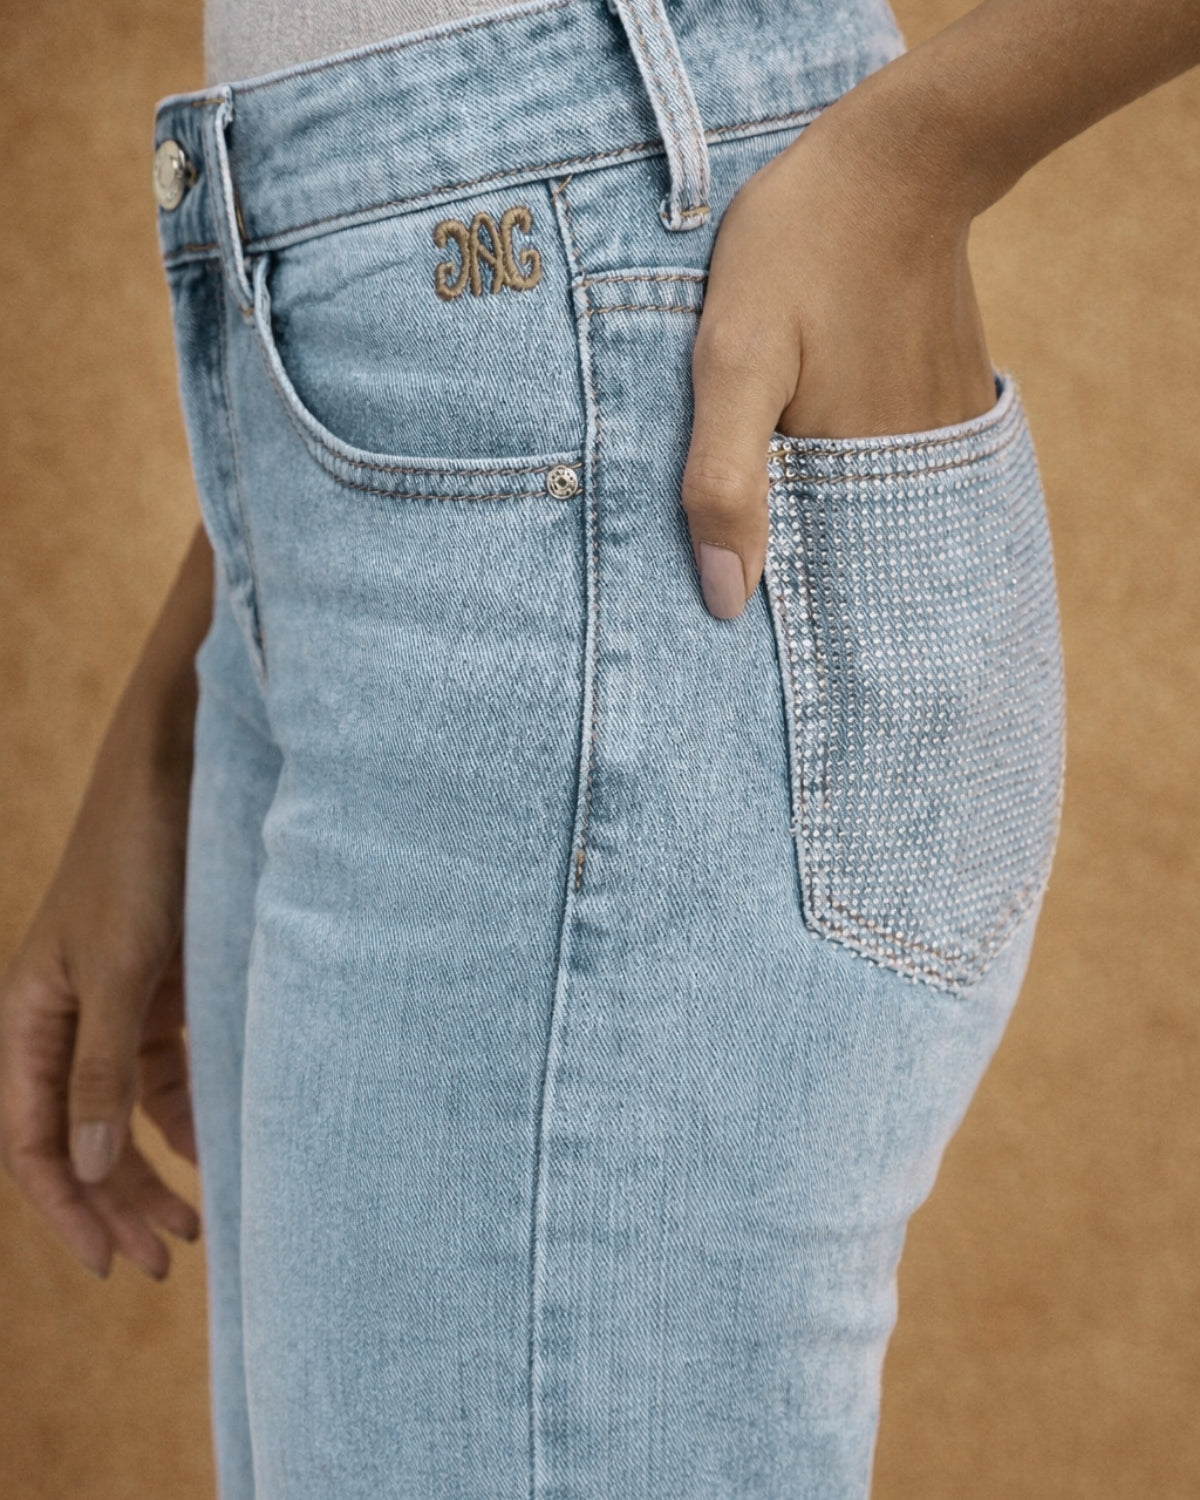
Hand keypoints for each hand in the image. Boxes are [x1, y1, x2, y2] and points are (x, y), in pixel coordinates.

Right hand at [1, 645, 202, 1280]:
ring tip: (198, 1224)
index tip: (112, 1263)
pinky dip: (190, 1111)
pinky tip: (221, 1145)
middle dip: (118, 1201)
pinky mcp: (167, 986)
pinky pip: (169, 1070)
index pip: (34, 1139)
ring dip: (157, 1166)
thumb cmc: (140, 860)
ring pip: (128, 1109)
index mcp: (30, 1016)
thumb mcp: (121, 968)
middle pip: (83, 1135)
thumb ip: (105, 1068)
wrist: (188, 771)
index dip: (67, 1209)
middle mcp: (68, 1017)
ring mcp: (119, 1003)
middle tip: (167, 1260)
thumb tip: (91, 1170)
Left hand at [682, 75, 996, 618]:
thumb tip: (726, 601)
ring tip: (770, 474)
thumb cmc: (799, 252)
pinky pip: (885, 464)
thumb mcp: (734, 358)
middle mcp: (912, 477)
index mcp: (856, 482)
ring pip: (858, 508)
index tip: (715, 603)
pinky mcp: (946, 408)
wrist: (899, 158)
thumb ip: (723, 479)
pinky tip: (811, 434)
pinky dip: (845, 465)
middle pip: (834, 551)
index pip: (805, 586)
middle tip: (728, 530)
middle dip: (784, 557)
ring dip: (813, 509)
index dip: (760, 594)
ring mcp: (939, 441)